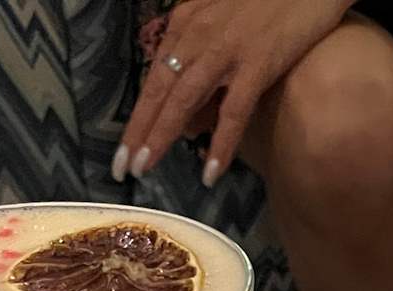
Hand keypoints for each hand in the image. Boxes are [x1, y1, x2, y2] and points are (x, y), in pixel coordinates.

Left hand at [115, 0, 352, 186]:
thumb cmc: (268, 4)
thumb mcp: (223, 25)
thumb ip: (203, 62)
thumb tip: (191, 118)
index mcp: (187, 25)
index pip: (154, 79)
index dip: (138, 118)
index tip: (123, 151)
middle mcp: (199, 36)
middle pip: (161, 91)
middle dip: (139, 131)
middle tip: (125, 167)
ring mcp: (227, 50)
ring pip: (185, 99)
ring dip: (163, 135)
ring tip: (147, 166)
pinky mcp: (258, 62)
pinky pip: (234, 110)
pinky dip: (221, 143)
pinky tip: (211, 172)